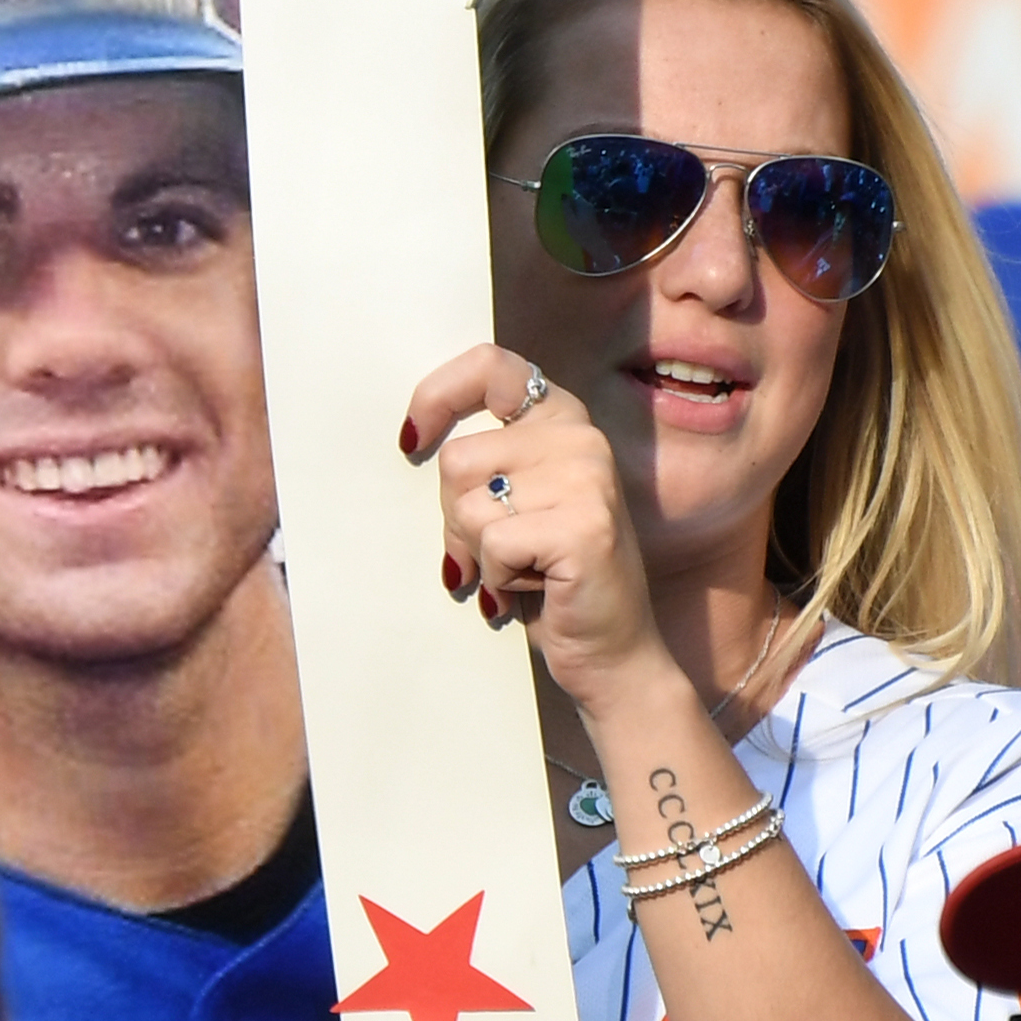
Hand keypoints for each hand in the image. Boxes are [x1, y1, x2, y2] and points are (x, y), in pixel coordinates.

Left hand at [405, 346, 667, 715]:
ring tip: (522, 570)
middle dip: (455, 519)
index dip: (437, 395)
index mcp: (561, 420)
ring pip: (467, 507)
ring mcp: (588, 479)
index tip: (411, 441)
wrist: (610, 653)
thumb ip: (483, 465)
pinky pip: (492, 545)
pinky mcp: (585, 526)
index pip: (490, 366)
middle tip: (497, 552)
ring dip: (477, 554)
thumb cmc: (548, 580)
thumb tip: (412, 440)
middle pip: (457, 460)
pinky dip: (497, 579)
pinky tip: (533, 588)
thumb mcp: (512, 505)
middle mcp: (580, 438)